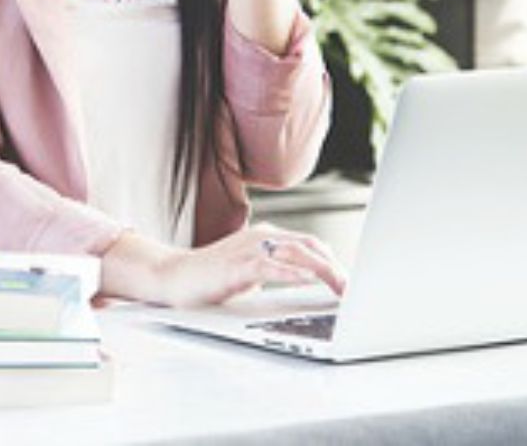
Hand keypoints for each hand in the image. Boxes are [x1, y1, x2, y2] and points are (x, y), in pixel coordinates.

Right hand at [152, 222, 347, 307]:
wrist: (174, 277)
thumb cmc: (211, 277)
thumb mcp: (252, 272)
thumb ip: (276, 270)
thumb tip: (307, 280)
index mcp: (266, 237)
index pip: (310, 243)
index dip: (333, 261)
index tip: (349, 282)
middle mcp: (260, 237)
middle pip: (310, 245)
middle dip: (335, 266)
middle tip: (351, 289)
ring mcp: (248, 249)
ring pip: (295, 252)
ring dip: (323, 270)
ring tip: (340, 287)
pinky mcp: (236, 266)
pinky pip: (269, 265)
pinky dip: (291, 272)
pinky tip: (306, 280)